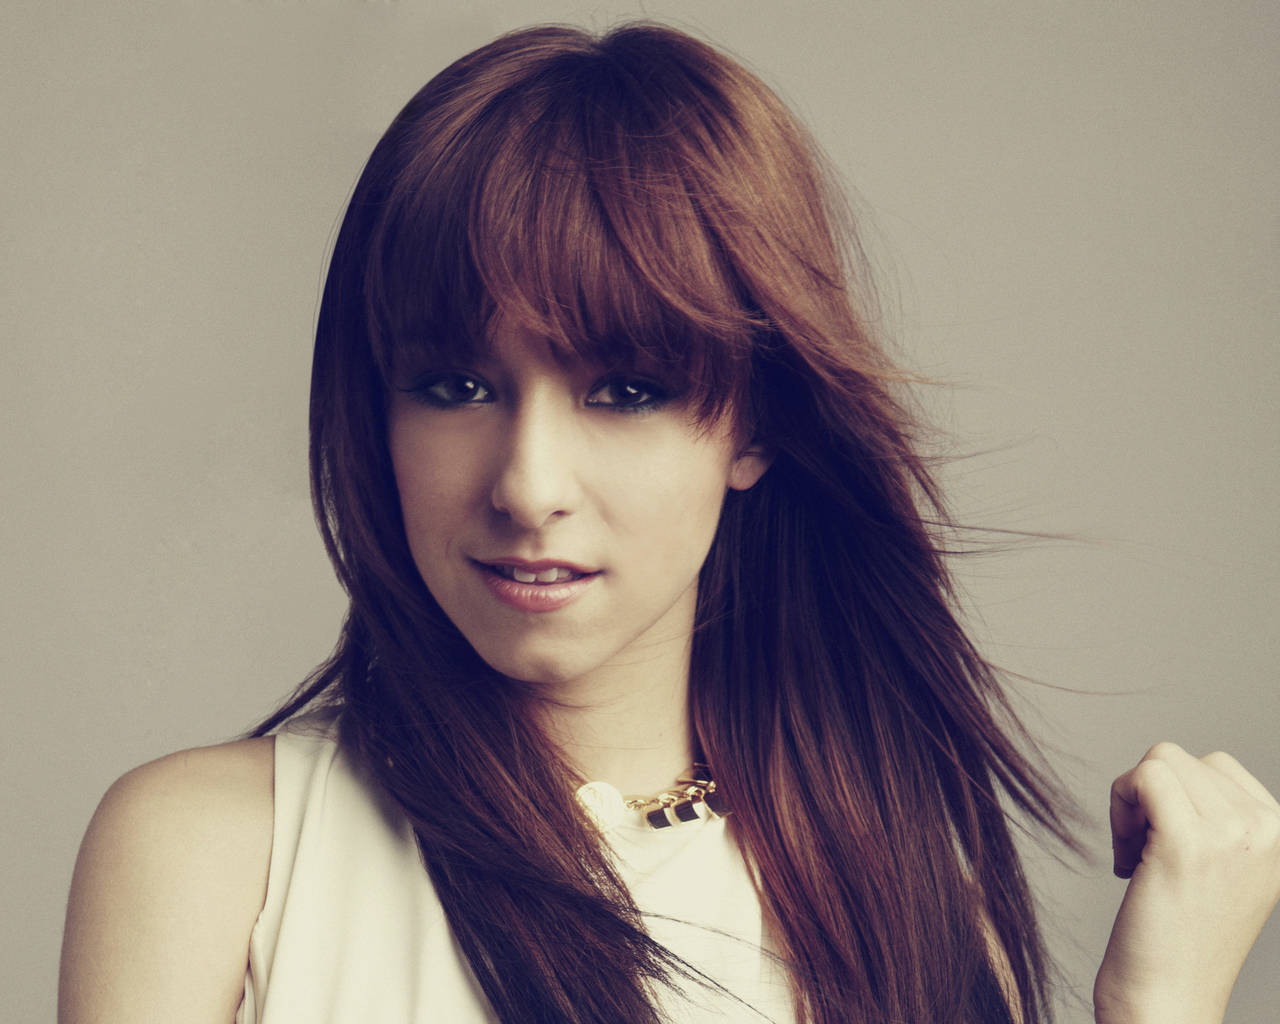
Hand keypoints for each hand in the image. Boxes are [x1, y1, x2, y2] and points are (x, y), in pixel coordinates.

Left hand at [1093, 743, 1279, 1023]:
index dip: (1174, 795)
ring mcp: (1232, 835)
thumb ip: (1220, 818)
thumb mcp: (1225, 868)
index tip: (1164, 846)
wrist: (1170, 1002)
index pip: (1214, 764)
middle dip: (1148, 798)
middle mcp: (1267, 830)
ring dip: (1130, 803)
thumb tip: (1177, 766)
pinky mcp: (1187, 843)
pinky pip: (1144, 776)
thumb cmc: (1181, 937)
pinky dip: (1119, 806)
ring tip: (1134, 856)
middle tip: (1142, 854)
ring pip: (1158, 761)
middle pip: (1181, 758)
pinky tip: (1124, 859)